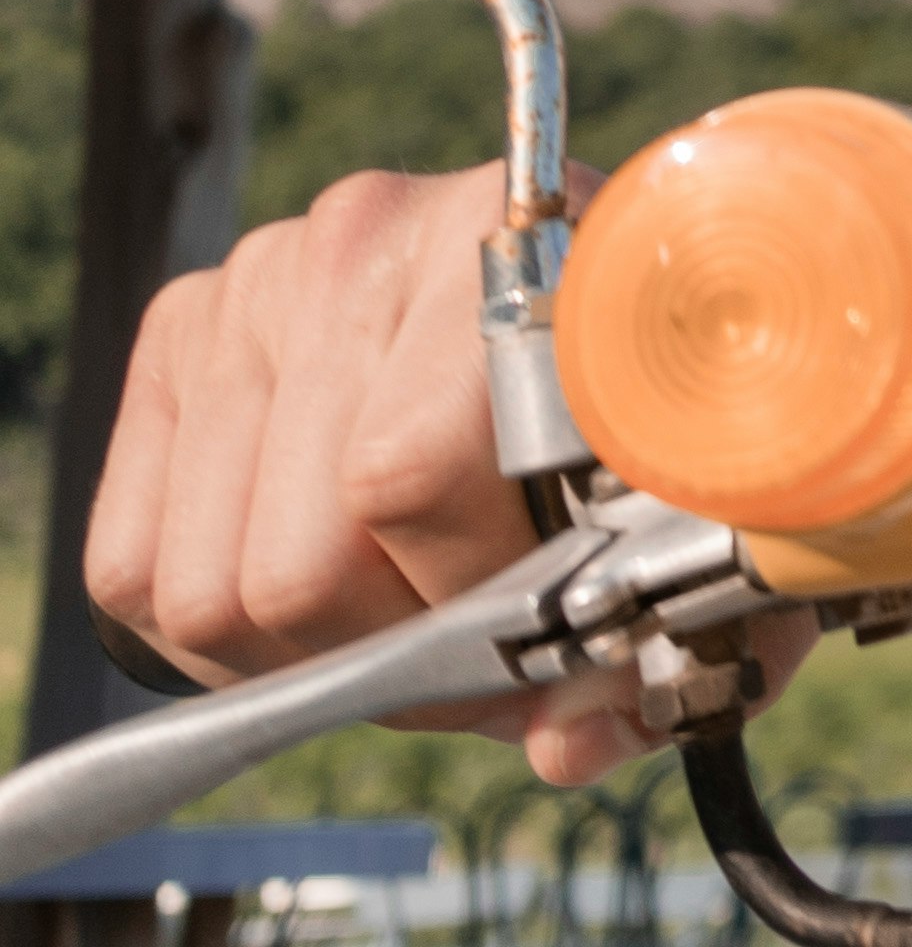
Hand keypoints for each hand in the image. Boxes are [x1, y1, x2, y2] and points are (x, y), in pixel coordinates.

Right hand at [80, 158, 803, 779]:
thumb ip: (672, 627)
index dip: (471, 603)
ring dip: (314, 649)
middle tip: (473, 647)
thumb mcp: (709, 499)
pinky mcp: (182, 331)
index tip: (542, 635)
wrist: (631, 268)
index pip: (407, 480)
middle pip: (299, 561)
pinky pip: (132, 562)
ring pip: (209, 584)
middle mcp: (367, 240)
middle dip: (395, 649)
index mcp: (514, 249)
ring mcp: (259, 280)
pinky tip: (330, 589)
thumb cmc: (669, 394)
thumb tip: (563, 740)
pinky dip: (224, 629)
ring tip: (410, 616)